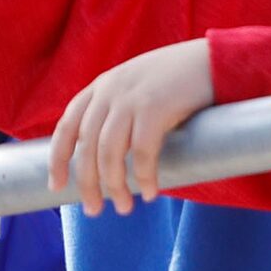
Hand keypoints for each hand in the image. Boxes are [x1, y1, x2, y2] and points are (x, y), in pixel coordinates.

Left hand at [49, 39, 213, 216]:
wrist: (213, 59)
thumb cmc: (178, 81)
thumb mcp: (137, 86)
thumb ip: (119, 112)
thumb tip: (109, 160)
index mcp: (102, 86)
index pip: (68, 125)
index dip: (58, 158)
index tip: (56, 186)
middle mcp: (111, 90)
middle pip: (87, 146)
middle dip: (88, 183)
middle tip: (94, 211)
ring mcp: (132, 97)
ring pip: (110, 152)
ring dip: (115, 185)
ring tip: (125, 207)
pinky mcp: (155, 107)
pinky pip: (142, 151)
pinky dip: (143, 176)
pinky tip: (149, 192)